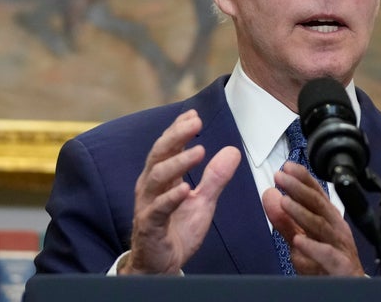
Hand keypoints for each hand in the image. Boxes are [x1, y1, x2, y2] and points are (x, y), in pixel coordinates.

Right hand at [119, 109, 240, 273]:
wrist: (161, 266)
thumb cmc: (177, 230)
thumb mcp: (203, 202)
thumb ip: (216, 177)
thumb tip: (232, 151)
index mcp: (162, 177)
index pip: (167, 147)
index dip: (178, 129)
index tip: (194, 114)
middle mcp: (150, 187)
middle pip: (159, 154)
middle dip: (176, 136)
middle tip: (195, 122)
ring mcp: (147, 206)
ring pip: (157, 178)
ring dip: (178, 163)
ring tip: (199, 151)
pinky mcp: (150, 226)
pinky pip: (158, 209)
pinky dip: (171, 198)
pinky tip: (186, 189)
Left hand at [262, 163, 364, 275]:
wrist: (348, 287)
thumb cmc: (325, 263)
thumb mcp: (301, 239)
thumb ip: (284, 220)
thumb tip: (269, 194)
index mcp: (328, 218)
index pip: (316, 192)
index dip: (302, 178)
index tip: (286, 166)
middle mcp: (335, 228)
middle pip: (318, 203)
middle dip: (298, 188)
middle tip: (280, 177)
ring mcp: (339, 246)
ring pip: (321, 226)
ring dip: (302, 213)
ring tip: (284, 202)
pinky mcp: (341, 266)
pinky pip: (328, 255)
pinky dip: (313, 247)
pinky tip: (298, 240)